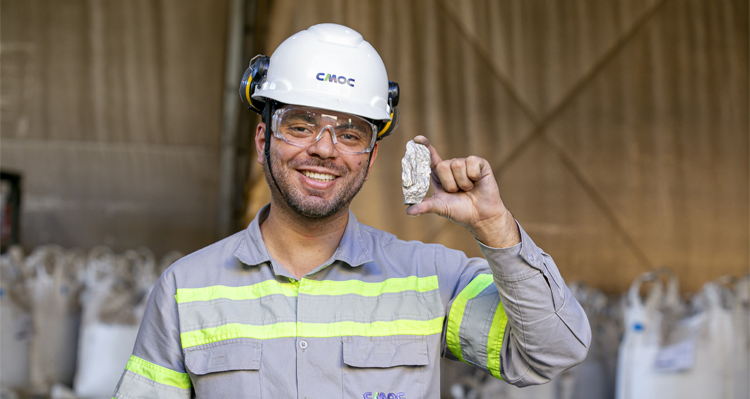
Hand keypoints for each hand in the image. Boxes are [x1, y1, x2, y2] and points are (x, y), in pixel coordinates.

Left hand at [406, 136, 520, 247]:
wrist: (481, 216)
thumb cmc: (460, 211)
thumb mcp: (440, 208)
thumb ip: (425, 206)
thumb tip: (408, 211)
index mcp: (439, 174)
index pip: (430, 157)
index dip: (424, 146)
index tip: (417, 139)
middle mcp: (451, 166)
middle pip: (443, 165)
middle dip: (450, 183)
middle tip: (457, 192)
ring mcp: (465, 163)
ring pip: (457, 165)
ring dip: (463, 183)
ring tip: (468, 189)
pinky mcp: (480, 163)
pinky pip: (471, 163)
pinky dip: (474, 177)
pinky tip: (477, 181)